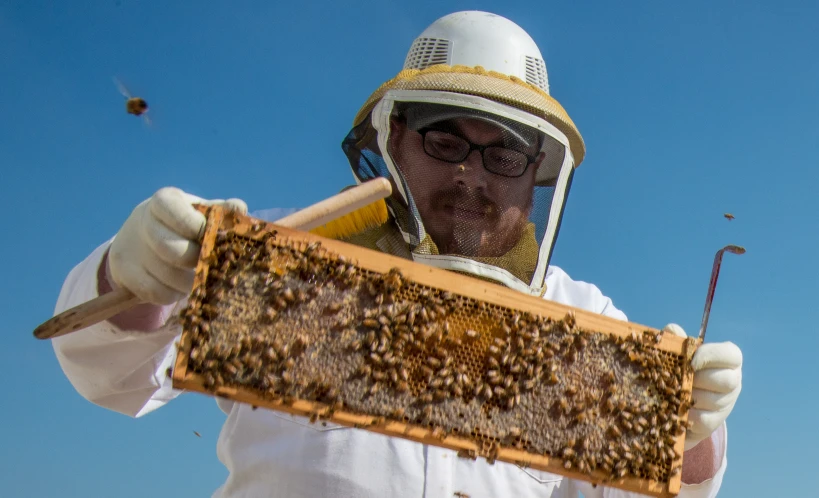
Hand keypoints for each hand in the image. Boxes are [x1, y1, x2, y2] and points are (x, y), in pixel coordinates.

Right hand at [107, 186, 247, 304]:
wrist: (141, 238)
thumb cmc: (184, 224)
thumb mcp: (201, 213)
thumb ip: (222, 212)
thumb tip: (239, 208)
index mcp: (165, 201)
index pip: (177, 212)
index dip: (198, 228)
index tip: (213, 239)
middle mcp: (143, 220)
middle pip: (172, 248)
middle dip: (197, 262)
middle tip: (210, 267)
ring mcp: (130, 247)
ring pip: (166, 275)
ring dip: (189, 282)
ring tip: (199, 279)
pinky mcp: (123, 272)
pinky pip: (155, 292)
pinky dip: (173, 294)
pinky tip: (180, 287)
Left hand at [663, 323, 741, 450]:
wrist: (677, 403)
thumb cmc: (681, 370)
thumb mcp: (678, 353)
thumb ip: (676, 340)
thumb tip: (672, 330)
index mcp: (727, 360)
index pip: (731, 355)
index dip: (711, 355)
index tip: (692, 360)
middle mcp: (733, 381)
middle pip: (727, 380)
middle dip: (700, 379)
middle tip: (681, 379)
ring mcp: (726, 404)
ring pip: (714, 401)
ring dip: (690, 396)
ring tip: (674, 392)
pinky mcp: (714, 423)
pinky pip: (703, 419)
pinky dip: (686, 413)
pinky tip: (675, 408)